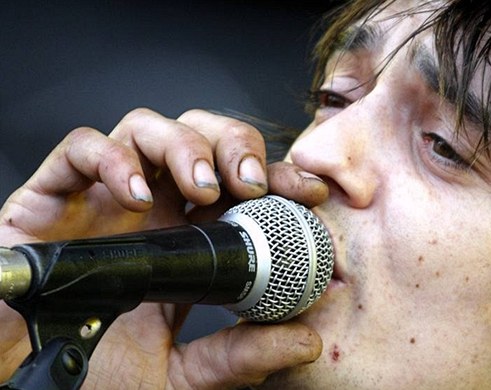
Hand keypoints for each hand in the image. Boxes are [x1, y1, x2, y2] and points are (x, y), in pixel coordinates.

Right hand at [0, 108, 326, 387]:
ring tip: (201, 185)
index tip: (306, 193)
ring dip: (184, 144)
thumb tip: (305, 339)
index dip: (275, 177)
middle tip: (250, 183)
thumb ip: (236, 356)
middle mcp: (150, 207)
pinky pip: (80, 148)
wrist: (26, 378)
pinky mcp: (51, 195)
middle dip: (233, 145)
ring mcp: (102, 196)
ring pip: (148, 128)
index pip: (238, 186)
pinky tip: (132, 194)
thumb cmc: (96, 369)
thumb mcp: (178, 372)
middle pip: (200, 138)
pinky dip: (110, 157)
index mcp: (184, 237)